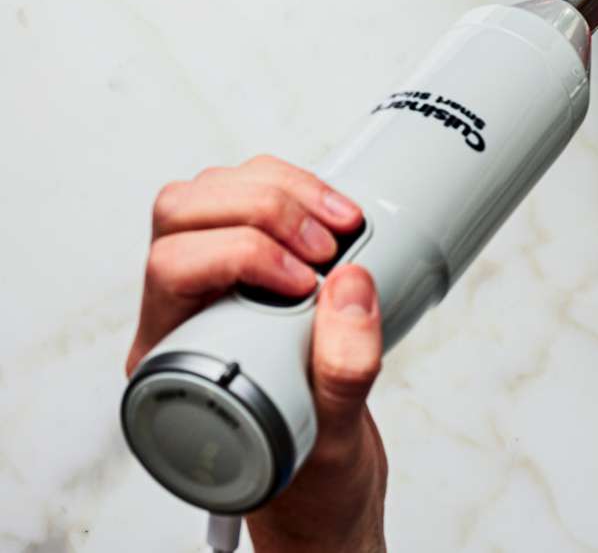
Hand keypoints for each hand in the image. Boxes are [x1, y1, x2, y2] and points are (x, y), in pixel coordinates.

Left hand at [126, 156, 387, 552]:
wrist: (327, 484)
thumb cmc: (309, 476)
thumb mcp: (333, 438)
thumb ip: (343, 370)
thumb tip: (352, 283)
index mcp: (170, 358)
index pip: (172, 265)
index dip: (242, 254)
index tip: (306, 283)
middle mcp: (182, 310)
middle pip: (183, 211)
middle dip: (263, 208)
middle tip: (327, 246)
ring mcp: (218, 280)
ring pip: (215, 189)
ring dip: (282, 189)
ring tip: (341, 228)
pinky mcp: (260, 259)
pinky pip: (258, 192)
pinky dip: (302, 190)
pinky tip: (340, 220)